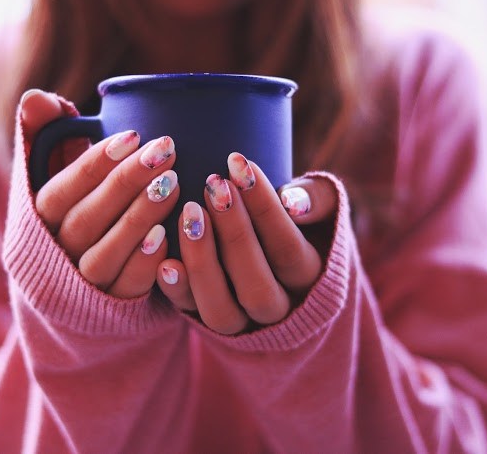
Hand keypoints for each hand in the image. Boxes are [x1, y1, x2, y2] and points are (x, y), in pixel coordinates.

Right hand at [21, 89, 179, 297]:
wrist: (80, 283)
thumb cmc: (81, 209)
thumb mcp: (62, 172)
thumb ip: (50, 135)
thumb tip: (38, 99)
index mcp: (40, 216)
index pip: (61, 190)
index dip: (94, 164)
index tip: (133, 136)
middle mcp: (55, 252)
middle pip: (85, 220)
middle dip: (125, 184)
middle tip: (166, 152)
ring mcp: (82, 284)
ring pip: (104, 256)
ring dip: (137, 220)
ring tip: (173, 186)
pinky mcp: (110, 309)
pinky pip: (126, 289)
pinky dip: (146, 264)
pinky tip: (170, 235)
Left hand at [157, 153, 337, 333]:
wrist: (285, 265)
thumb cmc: (303, 222)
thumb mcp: (322, 207)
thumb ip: (317, 199)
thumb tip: (293, 202)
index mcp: (311, 279)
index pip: (288, 248)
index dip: (264, 208)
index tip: (239, 164)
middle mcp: (279, 309)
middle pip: (257, 287)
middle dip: (233, 234)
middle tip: (213, 184)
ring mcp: (243, 322)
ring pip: (222, 311)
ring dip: (202, 262)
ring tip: (189, 212)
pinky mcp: (208, 322)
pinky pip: (191, 314)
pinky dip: (176, 289)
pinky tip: (164, 259)